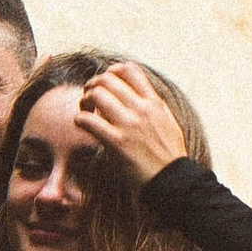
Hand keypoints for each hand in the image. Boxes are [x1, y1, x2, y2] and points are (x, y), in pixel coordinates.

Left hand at [74, 61, 188, 189]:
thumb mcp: (168, 121)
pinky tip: (81, 125)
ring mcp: (128, 125)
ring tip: (85, 110)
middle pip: (107, 79)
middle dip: (93, 85)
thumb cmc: (169, 154)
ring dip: (85, 100)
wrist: (172, 180)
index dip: (112, 71)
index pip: (130, 69)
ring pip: (96, 95)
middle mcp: (141, 109)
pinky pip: (88, 121)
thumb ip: (153, 105)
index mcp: (153, 102)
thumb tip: (140, 94)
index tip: (106, 82)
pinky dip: (79, 119)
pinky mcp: (116, 142)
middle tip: (89, 97)